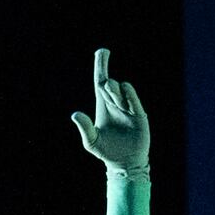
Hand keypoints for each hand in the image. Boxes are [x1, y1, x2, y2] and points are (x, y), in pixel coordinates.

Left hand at [72, 47, 152, 177]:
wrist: (125, 163)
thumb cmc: (106, 152)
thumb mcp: (91, 141)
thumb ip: (84, 127)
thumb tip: (75, 114)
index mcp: (103, 105)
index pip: (100, 80)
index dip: (101, 65)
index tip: (102, 51)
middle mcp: (115, 104)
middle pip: (109, 84)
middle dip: (106, 83)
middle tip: (105, 86)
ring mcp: (128, 109)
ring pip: (120, 91)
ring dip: (114, 90)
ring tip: (112, 93)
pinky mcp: (139, 116)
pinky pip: (133, 100)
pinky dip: (128, 93)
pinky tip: (124, 88)